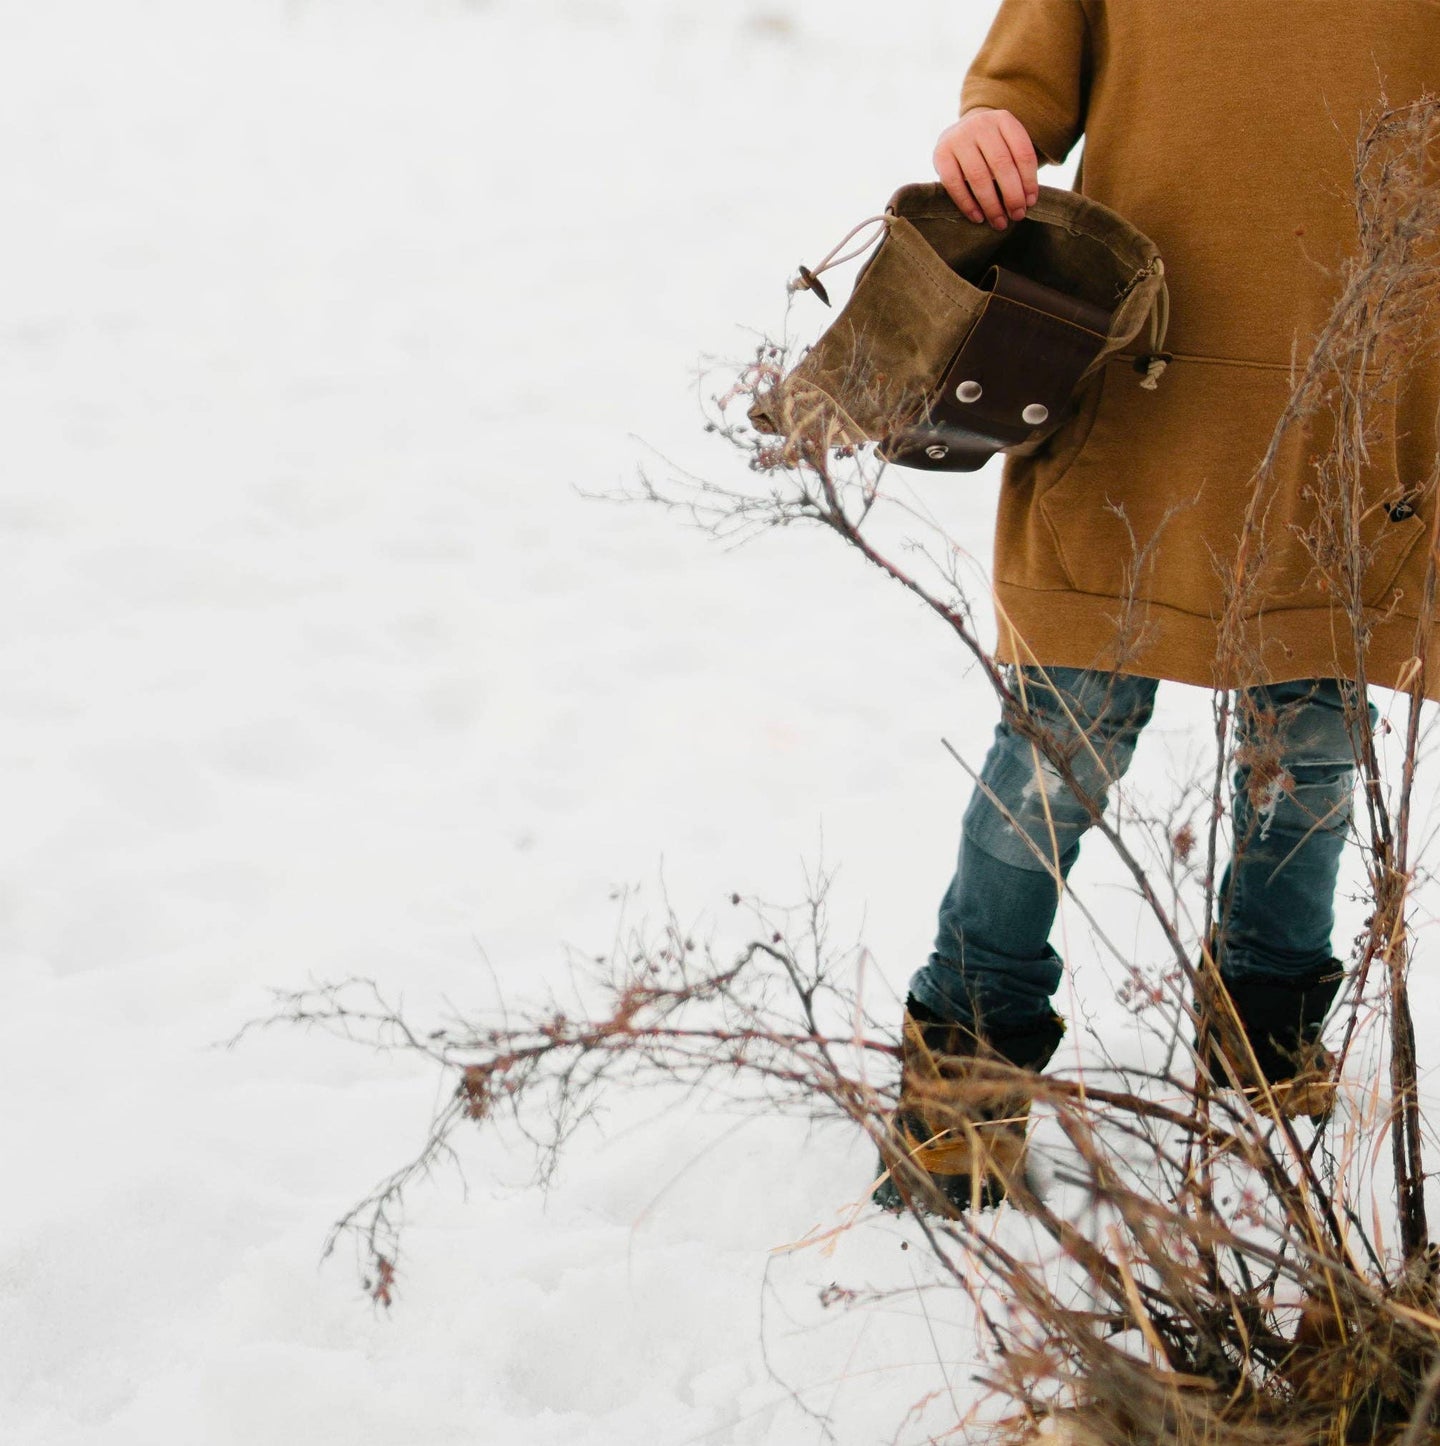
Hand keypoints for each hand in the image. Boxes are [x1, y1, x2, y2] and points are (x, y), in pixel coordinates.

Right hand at [933, 108, 1038, 229]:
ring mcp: (958, 138)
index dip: (1029, 180)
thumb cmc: (989, 147)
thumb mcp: (1007, 144)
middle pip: (1001, 165)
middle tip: (1017, 216)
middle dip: (1012, 195)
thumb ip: (1017, 165)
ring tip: (999, 222)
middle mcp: (981, 124)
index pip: (1022, 152)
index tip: (1031, 202)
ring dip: (991, 204)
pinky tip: (978, 218)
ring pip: (978, 176)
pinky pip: (954, 184)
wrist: (958, 133)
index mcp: (1004, 120)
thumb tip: (1026, 201)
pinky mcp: (941, 154)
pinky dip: (967, 204)